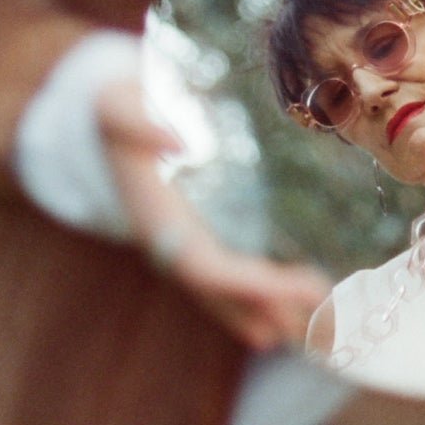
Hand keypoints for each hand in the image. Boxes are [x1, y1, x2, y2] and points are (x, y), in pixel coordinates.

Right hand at [96, 77, 328, 349]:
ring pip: (220, 293)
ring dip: (264, 311)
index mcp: (153, 218)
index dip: (243, 284)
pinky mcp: (190, 235)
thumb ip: (137, 122)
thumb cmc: (113, 107)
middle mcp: (165, 241)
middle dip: (268, 301)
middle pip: (219, 288)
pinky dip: (250, 299)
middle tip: (324, 300)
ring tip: (316, 320)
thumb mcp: (115, 104)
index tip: (288, 286)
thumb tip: (176, 143)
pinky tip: (281, 313)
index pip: (202, 266)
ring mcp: (177, 242)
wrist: (100, 117)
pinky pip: (220, 277)